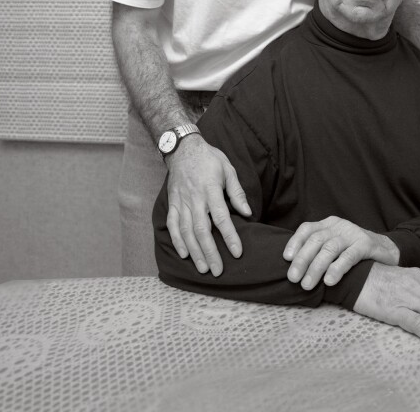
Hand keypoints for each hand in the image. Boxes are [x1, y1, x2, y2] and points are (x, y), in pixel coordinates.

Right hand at [165, 135, 251, 276]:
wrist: (183, 148)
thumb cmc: (209, 159)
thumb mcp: (228, 169)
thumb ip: (236, 192)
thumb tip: (248, 212)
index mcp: (210, 190)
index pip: (222, 218)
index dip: (229, 237)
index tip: (236, 253)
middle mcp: (194, 198)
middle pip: (202, 230)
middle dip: (210, 252)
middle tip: (218, 271)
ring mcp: (181, 202)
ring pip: (186, 231)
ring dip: (194, 251)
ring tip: (203, 268)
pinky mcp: (172, 203)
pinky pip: (173, 225)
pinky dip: (177, 240)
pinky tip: (184, 254)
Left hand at [283, 216, 398, 289]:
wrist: (388, 250)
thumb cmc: (354, 252)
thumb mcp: (335, 246)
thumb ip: (318, 251)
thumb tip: (293, 267)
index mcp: (329, 224)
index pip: (307, 229)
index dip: (295, 242)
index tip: (286, 259)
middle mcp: (340, 226)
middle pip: (316, 240)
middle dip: (302, 260)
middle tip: (293, 279)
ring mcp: (353, 234)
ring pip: (330, 249)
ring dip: (316, 268)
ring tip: (307, 285)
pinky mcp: (367, 245)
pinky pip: (349, 256)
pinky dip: (337, 269)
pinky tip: (329, 281)